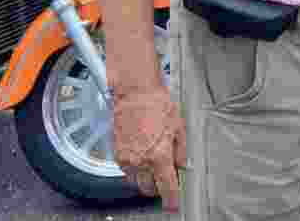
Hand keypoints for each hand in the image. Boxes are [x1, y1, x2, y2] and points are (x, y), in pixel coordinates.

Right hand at [112, 85, 186, 211]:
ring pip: (137, 182)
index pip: (166, 187)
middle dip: (159, 187)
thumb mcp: (179, 128)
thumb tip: (182, 167)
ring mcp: (127, 159)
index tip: (174, 204)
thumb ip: (181, 152)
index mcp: (159, 156)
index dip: (171, 199)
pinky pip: (127, 172)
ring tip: (155, 163)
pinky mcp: (117, 155)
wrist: (136, 94)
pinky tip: (143, 156)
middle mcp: (141, 161)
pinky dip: (136, 170)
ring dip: (147, 179)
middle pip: (149, 189)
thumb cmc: (158, 106)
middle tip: (167, 178)